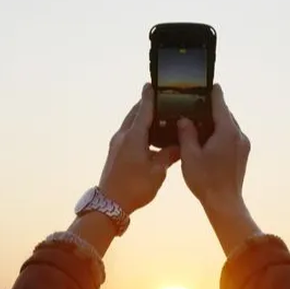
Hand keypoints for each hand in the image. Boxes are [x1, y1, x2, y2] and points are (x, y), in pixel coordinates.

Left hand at [99, 84, 179, 214]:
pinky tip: (149, 137)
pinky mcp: (115, 152)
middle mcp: (123, 136)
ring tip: (158, 117)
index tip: (152, 84)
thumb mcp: (157, 172)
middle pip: (135, 114)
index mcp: (134, 136)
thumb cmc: (135, 187)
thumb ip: (168, 155)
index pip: (143, 110)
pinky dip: (139, 129)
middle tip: (161, 100)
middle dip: (146, 105)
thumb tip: (179, 145)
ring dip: (142, 118)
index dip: (149, 97)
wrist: (110, 204)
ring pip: (131, 124)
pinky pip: (128, 134)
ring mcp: (117, 144)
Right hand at [177, 84, 250, 213]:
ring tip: (200, 123)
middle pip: (226, 114)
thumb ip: (187, 133)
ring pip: (229, 125)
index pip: (220, 104)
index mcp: (227, 132)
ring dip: (217, 122)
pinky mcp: (243, 154)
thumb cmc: (205, 180)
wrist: (224, 202)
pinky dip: (221, 133)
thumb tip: (184, 119)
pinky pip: (232, 136)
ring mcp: (243, 145)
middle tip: (197, 105)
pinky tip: (208, 140)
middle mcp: (239, 135)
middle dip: (212, 109)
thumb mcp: (190, 155)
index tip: (210, 84)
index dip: (213, 93)